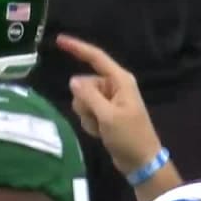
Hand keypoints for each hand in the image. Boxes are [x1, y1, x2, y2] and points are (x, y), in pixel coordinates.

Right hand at [56, 34, 162, 176]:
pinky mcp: (105, 113)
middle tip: (98, 119)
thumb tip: (72, 80)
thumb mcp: (107, 116)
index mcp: (120, 80)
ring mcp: (109, 100)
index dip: (77, 48)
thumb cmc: (129, 136)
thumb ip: (89, 96)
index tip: (59, 40)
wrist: (141, 161)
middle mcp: (114, 86)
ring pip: (83, 100)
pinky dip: (90, 123)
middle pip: (85, 83)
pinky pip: (87, 111)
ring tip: (102, 128)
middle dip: (84, 102)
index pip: (96, 57)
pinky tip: (102, 133)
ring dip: (87, 115)